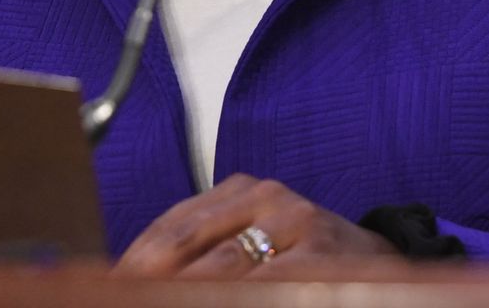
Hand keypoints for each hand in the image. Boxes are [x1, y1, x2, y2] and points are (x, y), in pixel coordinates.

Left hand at [113, 173, 399, 277]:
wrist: (378, 263)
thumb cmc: (302, 259)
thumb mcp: (252, 240)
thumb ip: (203, 253)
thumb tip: (135, 278)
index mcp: (239, 191)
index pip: (171, 226)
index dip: (136, 261)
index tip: (110, 286)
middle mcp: (265, 196)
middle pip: (188, 243)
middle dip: (151, 280)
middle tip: (125, 298)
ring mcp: (295, 222)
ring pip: (222, 266)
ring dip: (185, 293)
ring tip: (158, 303)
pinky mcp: (321, 255)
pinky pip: (266, 283)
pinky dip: (233, 296)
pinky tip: (216, 304)